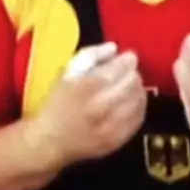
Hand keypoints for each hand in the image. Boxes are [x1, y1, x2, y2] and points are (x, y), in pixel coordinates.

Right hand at [23, 43, 146, 171]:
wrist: (51, 140)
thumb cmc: (59, 102)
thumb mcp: (68, 71)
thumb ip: (91, 54)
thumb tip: (114, 48)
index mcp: (86, 87)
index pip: (119, 68)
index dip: (128, 59)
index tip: (128, 57)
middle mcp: (100, 107)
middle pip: (131, 82)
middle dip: (132, 73)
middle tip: (127, 72)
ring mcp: (110, 127)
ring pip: (138, 99)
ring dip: (137, 88)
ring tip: (129, 86)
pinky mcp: (117, 140)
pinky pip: (138, 118)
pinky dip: (139, 106)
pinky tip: (131, 102)